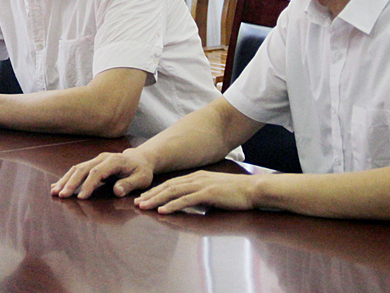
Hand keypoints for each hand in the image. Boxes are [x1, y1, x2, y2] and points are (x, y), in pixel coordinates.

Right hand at [51, 148, 154, 199]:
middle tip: (62, 195)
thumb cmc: (141, 171)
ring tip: (54, 192)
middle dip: (71, 182)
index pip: (97, 172)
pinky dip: (66, 178)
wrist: (140, 159)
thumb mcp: (142, 178)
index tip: (81, 197)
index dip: (88, 184)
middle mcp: (102, 158)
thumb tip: (117, 191)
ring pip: (77, 168)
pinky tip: (56, 186)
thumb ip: (130, 184)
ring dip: (65, 180)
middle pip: (83, 168)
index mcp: (114, 160)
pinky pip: (77, 170)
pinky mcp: (92, 164)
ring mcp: (96, 160)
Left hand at [135, 170, 256, 213]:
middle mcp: (197, 179)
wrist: (254, 190)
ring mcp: (202, 185)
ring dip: (156, 200)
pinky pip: (186, 200)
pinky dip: (172, 205)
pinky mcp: (209, 193)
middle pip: (168, 186)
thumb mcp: (214, 192)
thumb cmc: (236, 193)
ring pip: (173, 192)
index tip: (143, 199)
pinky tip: (162, 211)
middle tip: (136, 202)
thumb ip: (201, 196)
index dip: (156, 191)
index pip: (171, 184)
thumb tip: (191, 204)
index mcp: (197, 178)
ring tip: (143, 206)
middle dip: (151, 195)